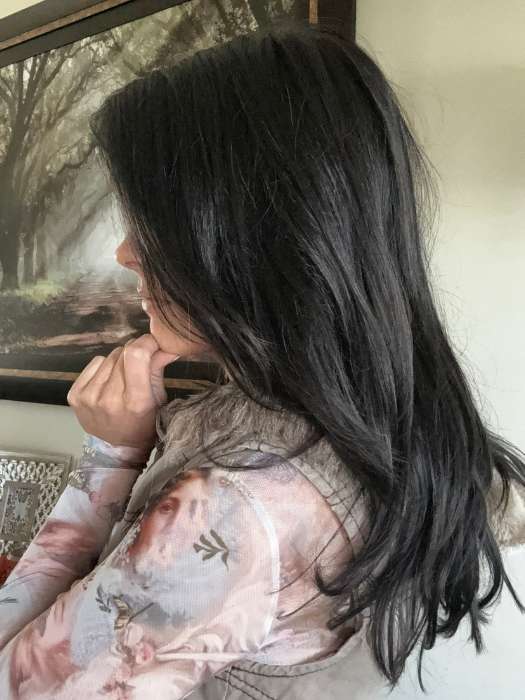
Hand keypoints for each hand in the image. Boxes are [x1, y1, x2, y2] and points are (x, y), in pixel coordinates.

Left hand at [67, 334, 179, 450]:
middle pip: (122, 353)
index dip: (146, 342)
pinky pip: (94, 363)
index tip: (153, 343)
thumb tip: (166, 343)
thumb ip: (159, 367)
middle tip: (140, 364)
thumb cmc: (145, 423)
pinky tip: (108, 382)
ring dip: (119, 361)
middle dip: (135, 352)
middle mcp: (109, 399)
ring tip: (123, 377)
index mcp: (135, 401)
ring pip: (108, 357)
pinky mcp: (74, 396)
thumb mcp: (159, 398)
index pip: (136, 355)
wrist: (118, 448)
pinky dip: (104, 367)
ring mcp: (89, 397)